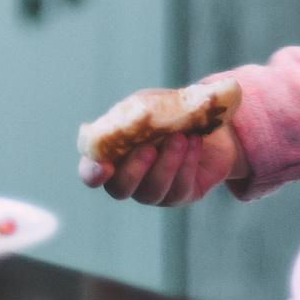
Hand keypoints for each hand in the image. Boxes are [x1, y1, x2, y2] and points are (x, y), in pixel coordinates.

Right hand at [77, 125, 242, 207]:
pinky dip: (187, 163)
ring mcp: (153, 191)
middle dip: (134, 170)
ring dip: (166, 164)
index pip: (90, 173)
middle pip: (119, 189)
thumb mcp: (150, 104)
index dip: (92, 173)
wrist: (209, 123)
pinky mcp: (180, 195)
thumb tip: (128, 117)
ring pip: (152, 191)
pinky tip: (194, 142)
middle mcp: (128, 179)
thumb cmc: (168, 113)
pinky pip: (179, 188)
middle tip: (149, 148)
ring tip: (181, 138)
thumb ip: (135, 111)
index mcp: (111, 155)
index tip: (104, 165)